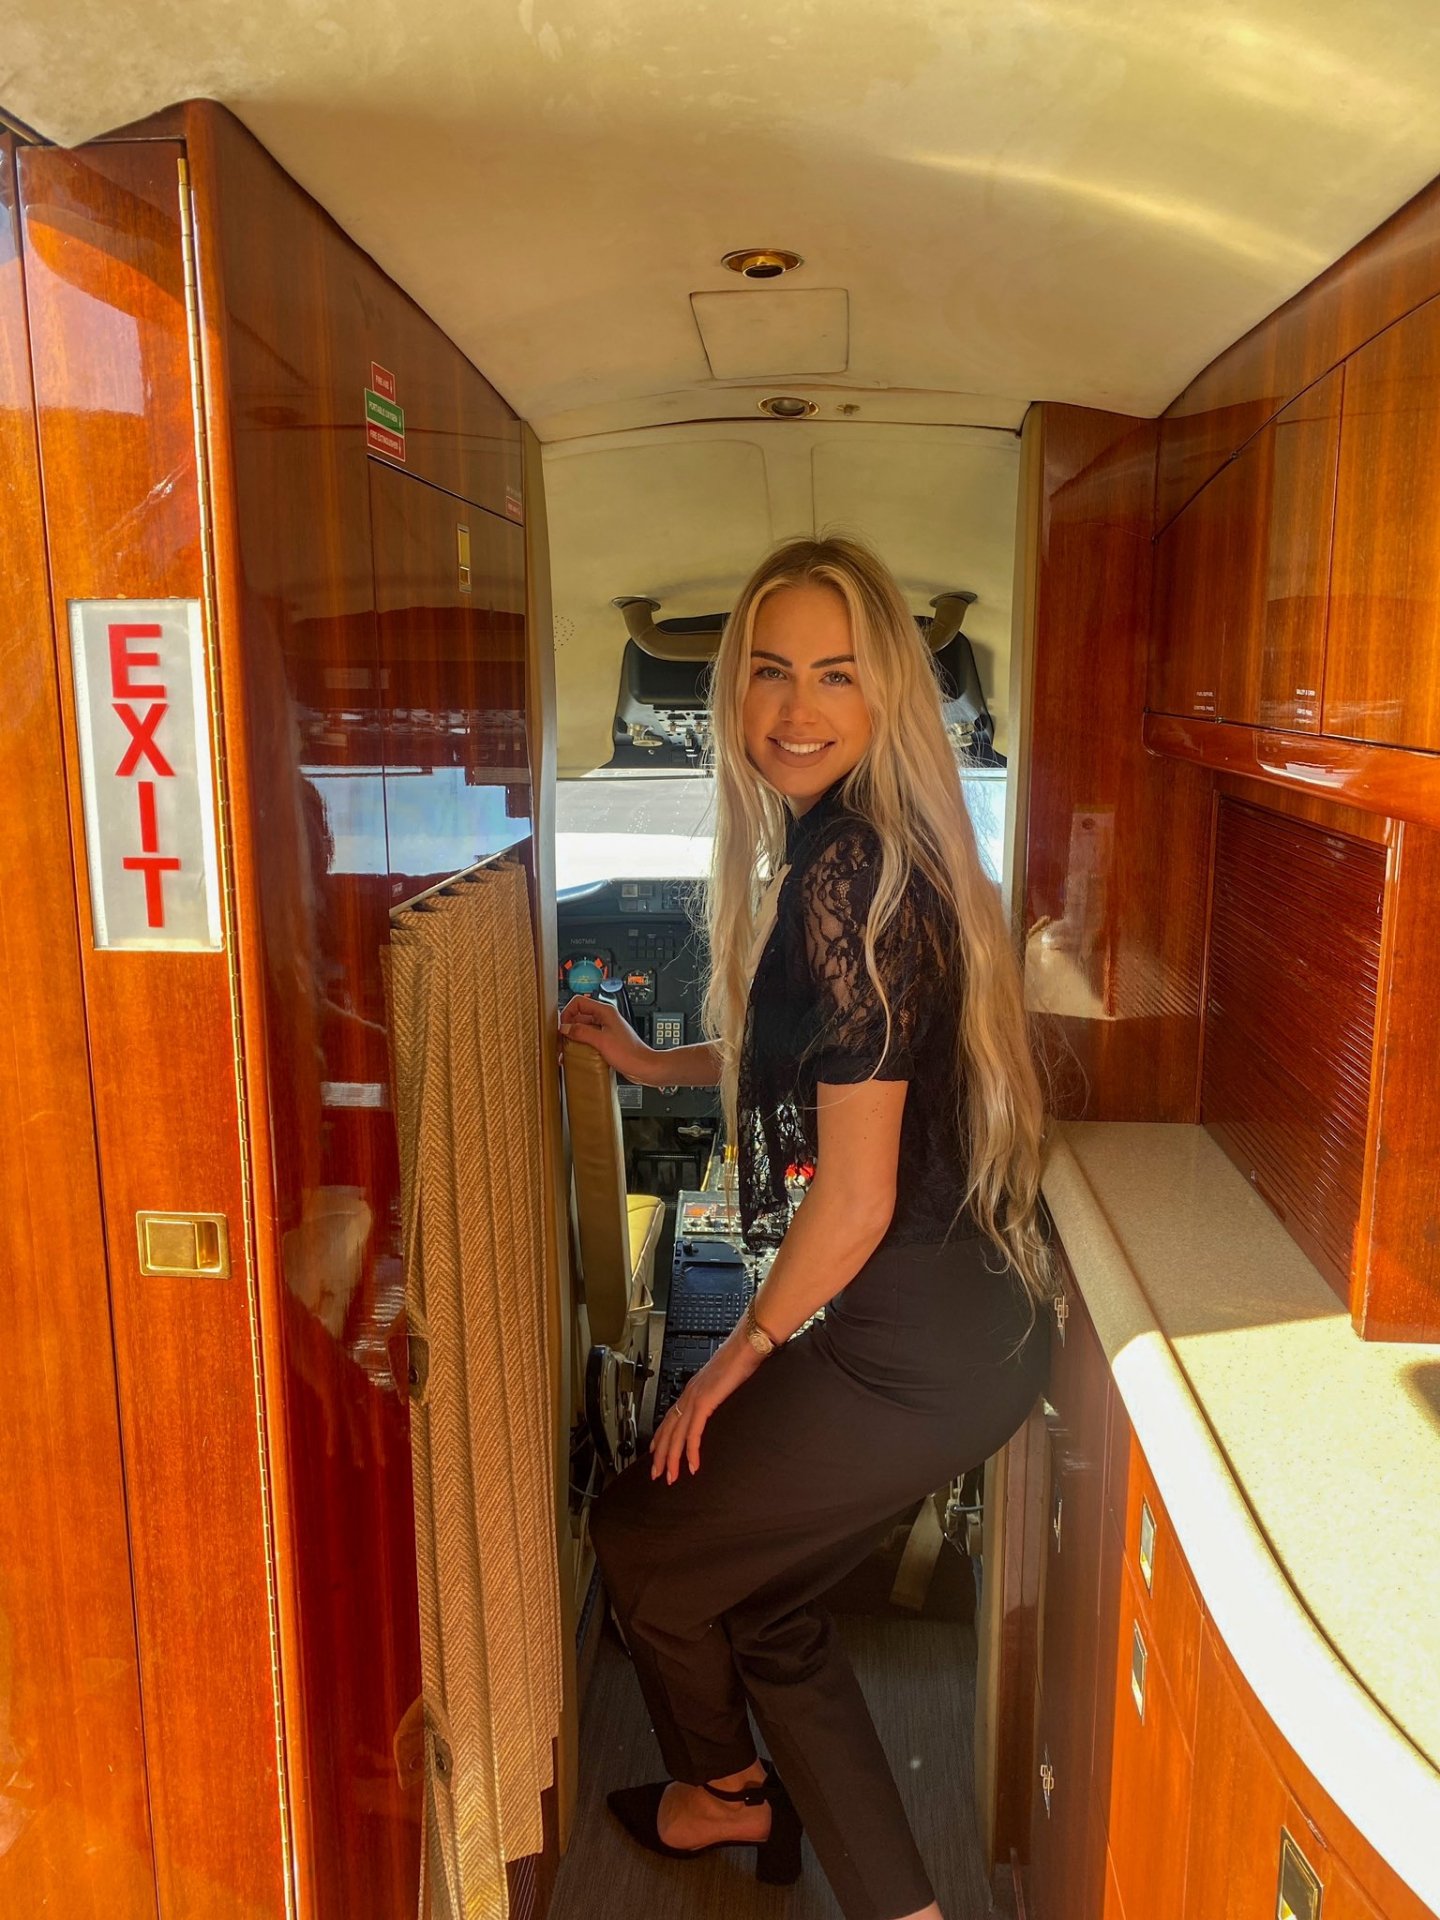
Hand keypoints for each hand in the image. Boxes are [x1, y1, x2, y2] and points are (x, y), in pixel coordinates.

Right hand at [558, 993, 653, 1081]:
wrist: (643, 1067)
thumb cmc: (630, 1053)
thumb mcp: (602, 1041)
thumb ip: (582, 1032)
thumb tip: (566, 1028)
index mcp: (605, 1012)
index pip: (578, 1002)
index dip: (567, 1013)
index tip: (563, 1027)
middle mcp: (605, 1018)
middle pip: (579, 1016)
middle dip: (569, 1028)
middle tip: (562, 1041)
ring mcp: (605, 1030)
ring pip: (583, 1029)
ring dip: (574, 1038)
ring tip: (567, 1049)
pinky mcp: (606, 1041)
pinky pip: (589, 1039)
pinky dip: (581, 1045)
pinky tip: (577, 1055)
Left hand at [649, 1330, 765, 1483]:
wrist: (747, 1345)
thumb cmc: (740, 1359)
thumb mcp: (724, 1381)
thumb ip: (717, 1393)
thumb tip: (719, 1400)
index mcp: (692, 1389)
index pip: (670, 1417)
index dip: (660, 1437)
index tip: (655, 1452)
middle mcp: (689, 1395)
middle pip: (668, 1430)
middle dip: (661, 1455)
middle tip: (658, 1474)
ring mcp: (694, 1398)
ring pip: (676, 1435)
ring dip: (672, 1459)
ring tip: (671, 1476)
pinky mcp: (704, 1402)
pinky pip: (693, 1432)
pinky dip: (691, 1451)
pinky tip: (692, 1465)